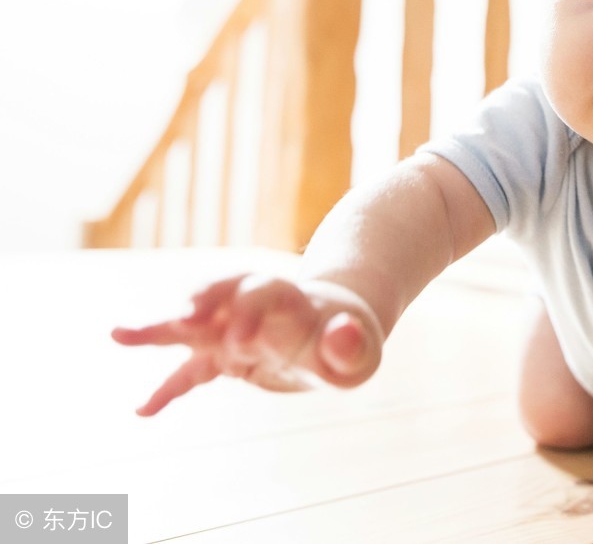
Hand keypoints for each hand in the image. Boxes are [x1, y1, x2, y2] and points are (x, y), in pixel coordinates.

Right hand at [112, 274, 383, 415]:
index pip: (264, 293)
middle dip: (199, 303)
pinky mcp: (221, 355)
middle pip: (221, 293)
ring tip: (119, 334)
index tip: (240, 342)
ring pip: (193, 324)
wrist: (333, 331)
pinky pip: (190, 370)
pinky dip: (169, 389)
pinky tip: (143, 411)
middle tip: (179, 320)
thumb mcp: (360, 350)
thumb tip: (345, 333)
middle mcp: (254, 307)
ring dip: (160, 328)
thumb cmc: (347, 341)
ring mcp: (232, 329)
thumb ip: (352, 345)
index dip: (250, 311)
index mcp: (289, 300)